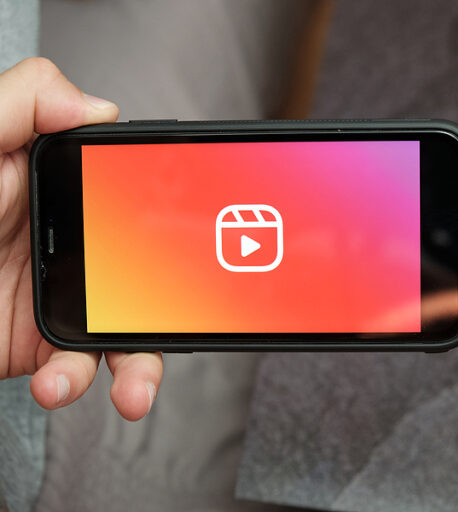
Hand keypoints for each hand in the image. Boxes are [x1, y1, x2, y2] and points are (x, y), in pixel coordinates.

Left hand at [0, 58, 162, 420]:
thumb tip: (97, 107)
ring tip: (133, 391)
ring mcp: (64, 299)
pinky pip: (85, 367)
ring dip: (142, 366)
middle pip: (152, 272)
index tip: (189, 231)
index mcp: (61, 193)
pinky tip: (58, 384)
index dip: (171, 213)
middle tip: (184, 321)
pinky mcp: (44, 344)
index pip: (135, 198)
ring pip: (131, 330)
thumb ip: (21, 103)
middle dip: (176, 304)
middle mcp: (73, 246)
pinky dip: (80, 382)